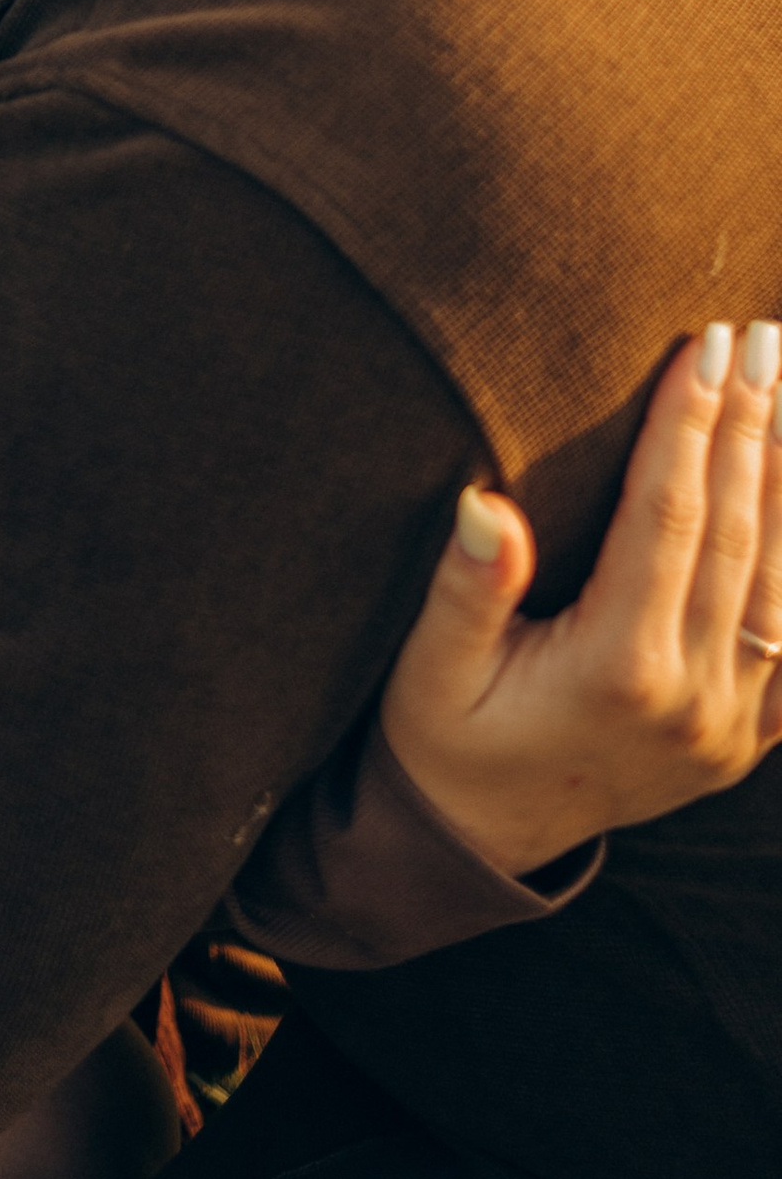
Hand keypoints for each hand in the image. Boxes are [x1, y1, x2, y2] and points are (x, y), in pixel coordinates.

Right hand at [383, 321, 781, 874]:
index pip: (670, 516)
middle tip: (761, 336)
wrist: (481, 842)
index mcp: (617, 670)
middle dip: (750, 424)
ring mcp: (731, 724)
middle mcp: (691, 697)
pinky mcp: (747, 738)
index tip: (704, 343)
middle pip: (738, 532)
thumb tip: (484, 503)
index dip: (689, 423)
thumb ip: (466, 591)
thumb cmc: (444, 739)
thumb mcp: (429, 670)